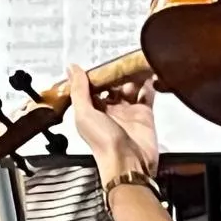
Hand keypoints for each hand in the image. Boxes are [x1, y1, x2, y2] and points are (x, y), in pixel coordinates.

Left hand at [67, 64, 159, 183]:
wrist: (129, 162)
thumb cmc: (103, 142)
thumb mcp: (84, 114)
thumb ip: (78, 90)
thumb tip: (71, 68)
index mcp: (91, 110)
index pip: (92, 86)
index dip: (96, 73)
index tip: (101, 59)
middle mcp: (109, 110)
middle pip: (112, 85)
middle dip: (116, 72)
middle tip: (121, 58)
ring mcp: (128, 112)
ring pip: (130, 87)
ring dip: (132, 74)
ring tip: (136, 60)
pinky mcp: (144, 114)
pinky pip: (146, 94)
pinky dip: (148, 83)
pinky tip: (149, 71)